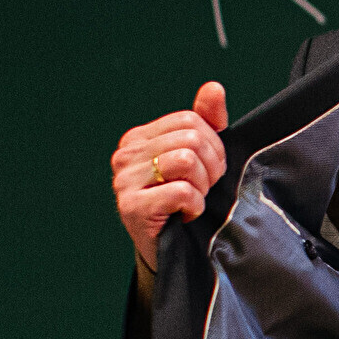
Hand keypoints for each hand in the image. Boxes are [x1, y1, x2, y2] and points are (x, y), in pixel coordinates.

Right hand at [113, 82, 229, 274]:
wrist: (167, 250)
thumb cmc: (183, 201)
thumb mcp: (199, 158)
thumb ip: (207, 121)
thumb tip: (213, 87)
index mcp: (140, 138)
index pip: (191, 120)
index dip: (213, 145)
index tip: (210, 169)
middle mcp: (126, 154)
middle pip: (191, 138)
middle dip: (211, 167)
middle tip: (203, 188)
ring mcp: (125, 180)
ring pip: (187, 160)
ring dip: (202, 186)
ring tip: (193, 200)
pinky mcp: (131, 206)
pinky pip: (182, 191)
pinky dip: (194, 206)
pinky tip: (185, 215)